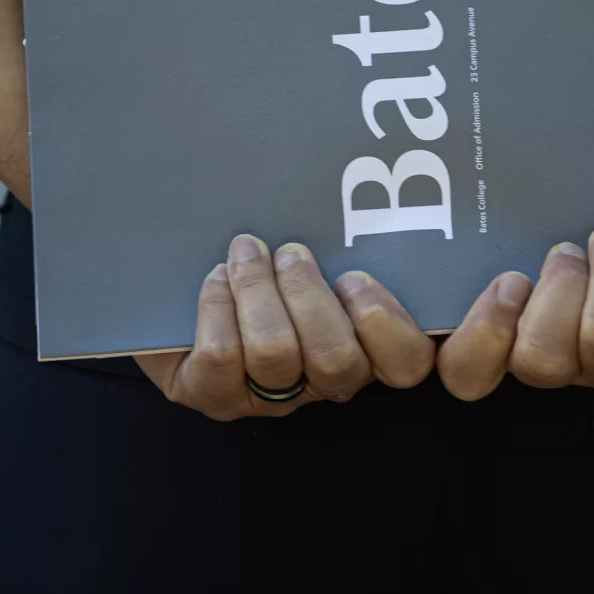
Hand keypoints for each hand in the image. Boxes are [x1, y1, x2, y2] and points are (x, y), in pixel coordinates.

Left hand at [136, 234, 435, 419]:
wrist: (188, 293)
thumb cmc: (267, 263)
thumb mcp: (313, 250)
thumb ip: (342, 240)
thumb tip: (343, 196)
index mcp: (364, 346)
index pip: (405, 363)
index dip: (391, 327)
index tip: (355, 276)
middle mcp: (322, 382)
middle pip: (338, 361)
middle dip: (308, 295)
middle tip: (291, 253)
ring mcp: (268, 397)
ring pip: (276, 354)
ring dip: (258, 290)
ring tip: (247, 253)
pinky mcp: (213, 396)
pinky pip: (221, 357)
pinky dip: (217, 306)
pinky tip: (215, 278)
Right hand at [435, 223, 593, 399]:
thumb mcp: (546, 221)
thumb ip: (510, 219)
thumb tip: (481, 176)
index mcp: (514, 333)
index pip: (468, 371)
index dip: (479, 338)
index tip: (509, 281)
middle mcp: (562, 364)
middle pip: (539, 359)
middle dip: (560, 289)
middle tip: (571, 251)